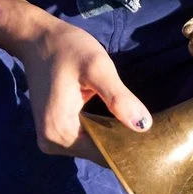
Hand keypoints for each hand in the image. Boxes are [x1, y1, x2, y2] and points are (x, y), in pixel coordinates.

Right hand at [8, 14, 153, 158]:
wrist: (38, 38)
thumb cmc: (67, 49)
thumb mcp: (97, 68)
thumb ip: (119, 98)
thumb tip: (144, 126)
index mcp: (60, 132)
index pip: (104, 154)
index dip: (129, 148)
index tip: (154, 140)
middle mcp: (52, 142)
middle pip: (98, 153)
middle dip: (122, 142)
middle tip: (152, 128)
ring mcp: (51, 138)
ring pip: (92, 147)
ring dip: (113, 136)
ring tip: (137, 122)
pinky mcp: (54, 130)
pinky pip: (84, 138)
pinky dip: (101, 130)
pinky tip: (119, 119)